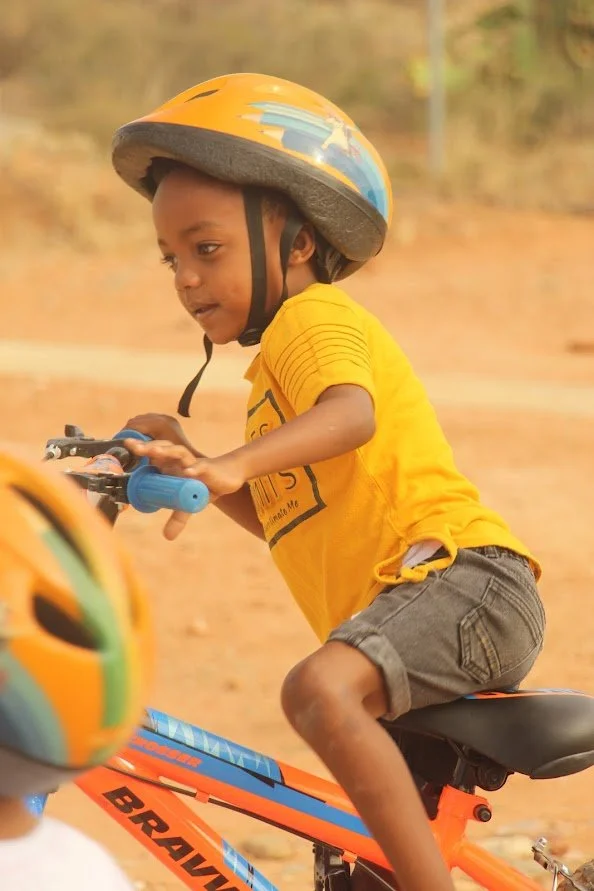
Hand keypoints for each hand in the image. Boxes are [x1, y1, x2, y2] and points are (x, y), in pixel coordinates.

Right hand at [123, 413, 196, 452]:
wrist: (194, 459)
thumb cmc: (176, 461)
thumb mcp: (155, 456)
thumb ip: (142, 449)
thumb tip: (126, 447)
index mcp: (159, 425)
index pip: (134, 425)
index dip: (124, 434)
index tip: (118, 443)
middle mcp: (162, 418)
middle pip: (137, 421)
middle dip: (128, 431)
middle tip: (121, 443)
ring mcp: (166, 418)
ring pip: (142, 419)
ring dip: (134, 429)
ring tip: (129, 441)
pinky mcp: (168, 420)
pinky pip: (149, 420)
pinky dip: (142, 427)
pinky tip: (140, 437)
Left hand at [124, 439, 246, 539]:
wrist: (230, 476)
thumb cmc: (206, 484)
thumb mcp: (189, 504)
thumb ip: (178, 518)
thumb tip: (167, 537)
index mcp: (172, 465)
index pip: (153, 454)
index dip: (140, 449)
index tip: (126, 445)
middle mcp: (180, 461)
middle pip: (162, 449)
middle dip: (147, 447)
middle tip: (132, 445)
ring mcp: (193, 463)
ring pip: (178, 452)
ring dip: (166, 451)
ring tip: (154, 451)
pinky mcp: (208, 469)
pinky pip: (200, 467)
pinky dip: (194, 469)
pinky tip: (188, 472)